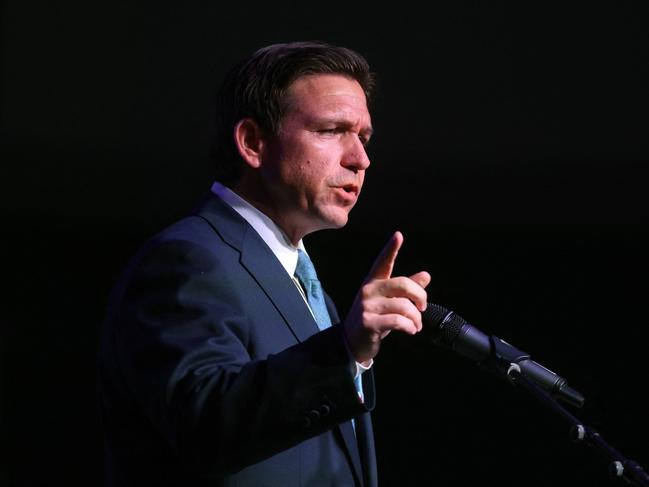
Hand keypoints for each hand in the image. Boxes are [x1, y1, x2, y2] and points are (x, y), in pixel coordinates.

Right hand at [343, 231, 430, 362]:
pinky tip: (411, 330)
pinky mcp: (369, 322)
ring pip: (403, 305)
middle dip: (419, 296)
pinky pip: (397, 321)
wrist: (351, 342)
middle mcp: (369, 291)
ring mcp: (367, 306)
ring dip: (415, 318)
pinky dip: (409, 327)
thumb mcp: (388, 302)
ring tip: (416, 325)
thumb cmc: (374, 319)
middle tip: (423, 307)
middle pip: (402, 284)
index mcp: (373, 282)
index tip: (398, 235)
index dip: (391, 249)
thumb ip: (407, 290)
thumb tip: (426, 275)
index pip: (383, 262)